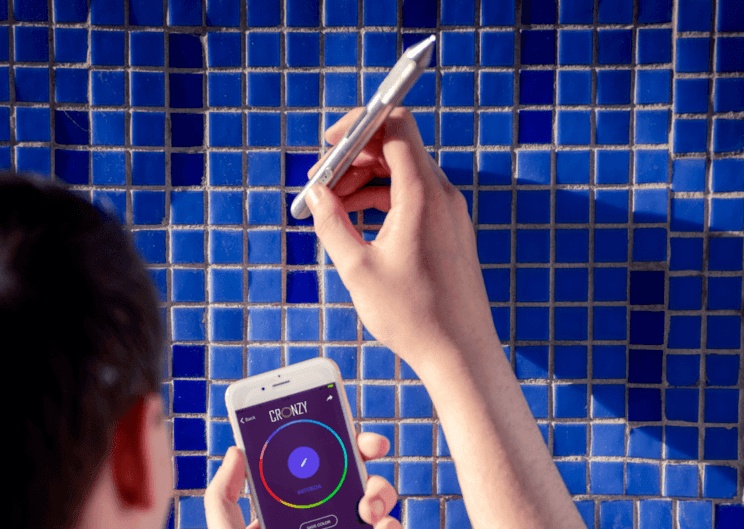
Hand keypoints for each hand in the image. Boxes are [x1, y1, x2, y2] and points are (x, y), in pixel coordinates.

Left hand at [204, 433, 400, 528]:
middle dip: (366, 460)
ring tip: (370, 504)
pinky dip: (391, 525)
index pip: (315, 467)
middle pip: (353, 477)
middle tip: (371, 451)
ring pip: (376, 503)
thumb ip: (222, 497)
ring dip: (381, 492)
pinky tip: (382, 526)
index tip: (351, 429)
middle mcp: (323, 522)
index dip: (335, 443)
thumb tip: (236, 450)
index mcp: (289, 511)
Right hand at [306, 108, 499, 377]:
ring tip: (331, 209)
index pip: (395, 126)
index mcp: (422, 194)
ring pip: (401, 175)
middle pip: (395, 149)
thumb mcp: (358, 268)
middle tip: (320, 185)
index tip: (329, 145)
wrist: (459, 352)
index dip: (358, 125)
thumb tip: (316, 195)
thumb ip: (331, 223)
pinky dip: (382, 202)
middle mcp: (441, 195)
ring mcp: (448, 213)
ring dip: (364, 183)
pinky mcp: (447, 230)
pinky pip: (411, 198)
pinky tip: (356, 223)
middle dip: (353, 160)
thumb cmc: (414, 315)